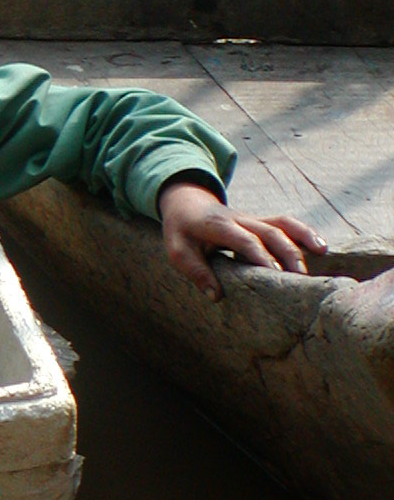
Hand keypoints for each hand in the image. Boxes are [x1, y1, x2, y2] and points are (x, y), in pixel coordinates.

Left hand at [157, 180, 327, 301]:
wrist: (186, 203)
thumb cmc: (182, 230)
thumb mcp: (177, 251)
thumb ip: (196, 271)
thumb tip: (216, 296)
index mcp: (219, 225)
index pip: (244, 239)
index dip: (261, 256)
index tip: (275, 276)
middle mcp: (240, 218)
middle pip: (270, 230)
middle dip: (287, 252)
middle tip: (301, 278)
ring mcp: (252, 218)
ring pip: (282, 222)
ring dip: (302, 236)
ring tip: (321, 253)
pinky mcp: (260, 221)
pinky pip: (285, 223)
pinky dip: (304, 232)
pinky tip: (320, 246)